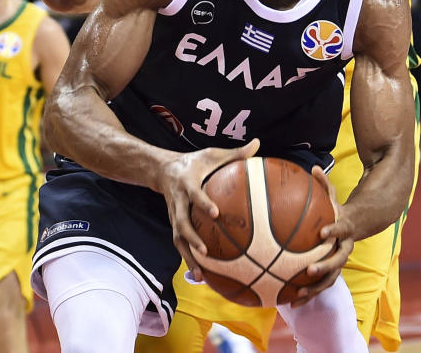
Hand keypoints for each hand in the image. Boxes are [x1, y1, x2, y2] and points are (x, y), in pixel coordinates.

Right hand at [157, 139, 259, 282]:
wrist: (162, 170)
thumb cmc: (194, 162)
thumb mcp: (212, 154)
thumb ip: (235, 153)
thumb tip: (258, 143)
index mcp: (187, 184)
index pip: (194, 195)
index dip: (203, 203)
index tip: (216, 213)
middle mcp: (178, 202)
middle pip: (181, 223)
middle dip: (192, 239)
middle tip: (205, 252)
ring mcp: (174, 216)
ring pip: (178, 239)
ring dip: (188, 258)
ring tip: (200, 275)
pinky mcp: (174, 225)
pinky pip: (180, 245)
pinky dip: (189, 260)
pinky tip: (203, 276)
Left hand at [290, 166, 355, 307]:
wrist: (355, 226)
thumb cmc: (337, 209)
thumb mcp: (333, 196)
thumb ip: (324, 184)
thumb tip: (315, 166)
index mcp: (344, 229)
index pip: (341, 230)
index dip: (333, 231)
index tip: (322, 232)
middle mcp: (344, 248)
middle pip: (338, 260)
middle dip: (325, 266)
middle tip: (310, 269)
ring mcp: (338, 262)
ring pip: (331, 278)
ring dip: (316, 288)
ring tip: (300, 294)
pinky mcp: (331, 272)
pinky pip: (320, 286)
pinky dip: (308, 294)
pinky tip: (291, 302)